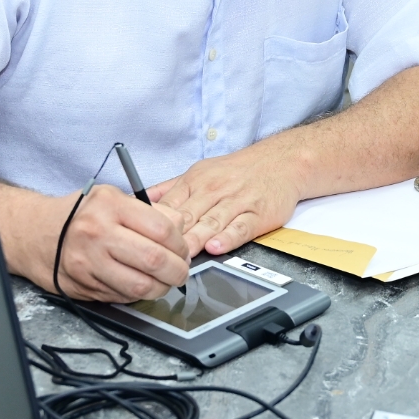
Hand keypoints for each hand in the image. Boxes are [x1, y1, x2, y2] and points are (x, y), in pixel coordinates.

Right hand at [0, 183, 190, 302]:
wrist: (37, 233)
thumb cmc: (82, 215)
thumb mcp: (114, 198)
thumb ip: (150, 212)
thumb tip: (182, 231)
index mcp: (110, 206)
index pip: (162, 229)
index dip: (180, 244)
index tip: (182, 250)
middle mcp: (97, 234)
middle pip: (154, 261)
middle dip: (178, 271)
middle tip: (181, 271)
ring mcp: (88, 263)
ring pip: (140, 287)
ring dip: (161, 288)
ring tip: (164, 281)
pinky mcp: (82, 286)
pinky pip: (122, 297)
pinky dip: (138, 294)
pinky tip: (140, 284)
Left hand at [150, 146, 302, 257]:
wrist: (281, 162)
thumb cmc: (237, 171)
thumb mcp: (200, 172)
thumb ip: (169, 189)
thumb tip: (137, 200)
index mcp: (195, 181)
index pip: (169, 206)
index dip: (154, 226)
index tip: (142, 242)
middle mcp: (214, 190)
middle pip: (188, 216)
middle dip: (171, 238)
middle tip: (158, 256)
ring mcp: (236, 202)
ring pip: (211, 223)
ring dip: (195, 240)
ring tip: (182, 256)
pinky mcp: (257, 214)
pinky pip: (240, 227)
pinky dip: (228, 237)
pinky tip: (217, 247)